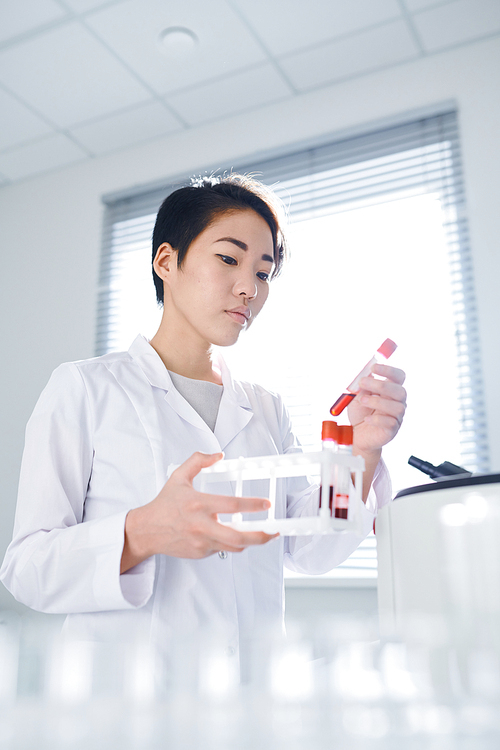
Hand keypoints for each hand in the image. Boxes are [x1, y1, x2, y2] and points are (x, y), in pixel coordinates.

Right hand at [121, 451, 276, 572]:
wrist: (147, 530)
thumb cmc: (164, 504)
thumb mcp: (179, 476)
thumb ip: (198, 461)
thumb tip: (218, 455)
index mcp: (199, 504)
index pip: (232, 505)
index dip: (252, 505)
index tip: (266, 504)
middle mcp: (202, 525)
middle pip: (238, 537)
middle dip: (260, 536)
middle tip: (272, 531)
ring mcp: (201, 542)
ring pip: (233, 547)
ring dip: (250, 541)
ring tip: (261, 535)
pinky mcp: (200, 553)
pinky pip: (221, 550)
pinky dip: (230, 543)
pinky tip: (232, 535)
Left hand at [348, 363, 406, 457]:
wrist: (356, 434)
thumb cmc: (360, 412)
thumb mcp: (357, 396)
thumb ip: (362, 386)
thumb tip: (364, 373)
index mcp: (390, 390)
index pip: (398, 377)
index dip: (389, 370)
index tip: (373, 367)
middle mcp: (397, 402)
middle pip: (400, 391)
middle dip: (381, 385)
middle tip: (362, 383)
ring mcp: (397, 417)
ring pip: (397, 407)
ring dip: (377, 402)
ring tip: (362, 401)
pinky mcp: (392, 430)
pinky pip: (391, 423)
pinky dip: (377, 419)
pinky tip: (366, 419)